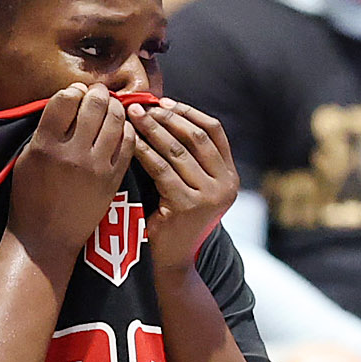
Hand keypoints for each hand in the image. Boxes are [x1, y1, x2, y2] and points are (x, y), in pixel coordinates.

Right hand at [10, 83, 134, 266]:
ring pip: (115, 119)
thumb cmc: (30, 199)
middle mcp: (72, 154)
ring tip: (110, 106)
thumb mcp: (25, 160)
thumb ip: (44, 131)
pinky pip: (127, 142)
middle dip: (97, 92)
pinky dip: (126, 128)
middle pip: (93, 104)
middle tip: (96, 93)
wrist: (47, 239)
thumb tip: (66, 103)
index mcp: (45, 146)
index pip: (64, 100)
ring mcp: (96, 167)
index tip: (74, 93)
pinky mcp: (113, 179)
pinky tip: (119, 127)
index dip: (71, 91)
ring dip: (114, 106)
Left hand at [128, 97, 237, 270]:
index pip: (214, 131)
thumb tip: (166, 112)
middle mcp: (226, 184)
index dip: (189, 113)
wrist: (174, 259)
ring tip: (133, 116)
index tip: (164, 102)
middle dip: (167, 117)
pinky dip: (144, 151)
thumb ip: (190, 158)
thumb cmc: (177, 217)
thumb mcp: (194, 186)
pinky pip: (161, 169)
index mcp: (230, 175)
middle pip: (196, 137)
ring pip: (177, 151)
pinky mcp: (187, 206)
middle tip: (143, 105)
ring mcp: (209, 196)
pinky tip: (130, 141)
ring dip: (152, 129)